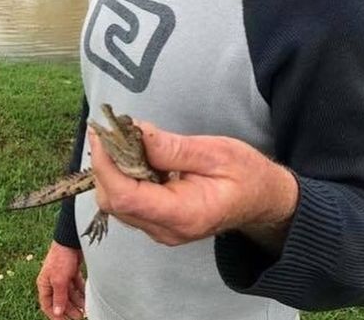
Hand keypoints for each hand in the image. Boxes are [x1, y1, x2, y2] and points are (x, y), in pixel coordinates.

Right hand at [37, 241, 85, 319]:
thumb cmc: (61, 257)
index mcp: (44, 284)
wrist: (71, 239)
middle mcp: (53, 281)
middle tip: (79, 317)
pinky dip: (81, 291)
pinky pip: (77, 285)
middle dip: (69, 309)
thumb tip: (57, 312)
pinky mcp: (72, 270)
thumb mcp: (59, 280)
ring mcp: (63, 275)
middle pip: (61, 300)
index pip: (47, 305)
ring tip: (85, 309)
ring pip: (70, 293)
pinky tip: (87, 297)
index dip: (55, 315)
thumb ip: (59, 297)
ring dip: (77, 301)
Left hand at [88, 121, 298, 246]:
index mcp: (184, 214)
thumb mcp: (216, 153)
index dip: (106, 165)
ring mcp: (161, 230)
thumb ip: (174, 148)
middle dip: (105, 165)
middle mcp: (166, 230)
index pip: (126, 196)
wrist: (262, 201)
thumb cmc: (247, 175)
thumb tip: (136, 132)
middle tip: (111, 132)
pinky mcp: (158, 223)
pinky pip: (128, 203)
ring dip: (112, 171)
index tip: (101, 135)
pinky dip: (122, 178)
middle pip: (114, 202)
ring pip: (116, 204)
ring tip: (123, 141)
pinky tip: (134, 157)